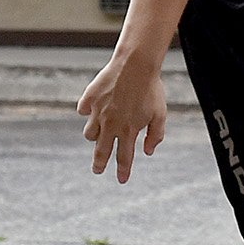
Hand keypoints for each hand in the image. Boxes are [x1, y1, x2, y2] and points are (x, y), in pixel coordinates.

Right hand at [76, 54, 166, 183]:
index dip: (123, 171)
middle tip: (97, 170)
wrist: (136, 64)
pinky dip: (87, 112)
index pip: (124, 157)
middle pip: (101, 151)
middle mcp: (111, 124)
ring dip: (94, 136)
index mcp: (128, 130)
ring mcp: (98, 112)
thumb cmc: (151, 89)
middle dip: (99, 164)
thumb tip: (148, 152)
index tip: (121, 180)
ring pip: (90, 133)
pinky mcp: (90, 98)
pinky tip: (92, 110)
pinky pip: (84, 110)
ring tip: (98, 135)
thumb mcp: (160, 114)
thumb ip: (155, 135)